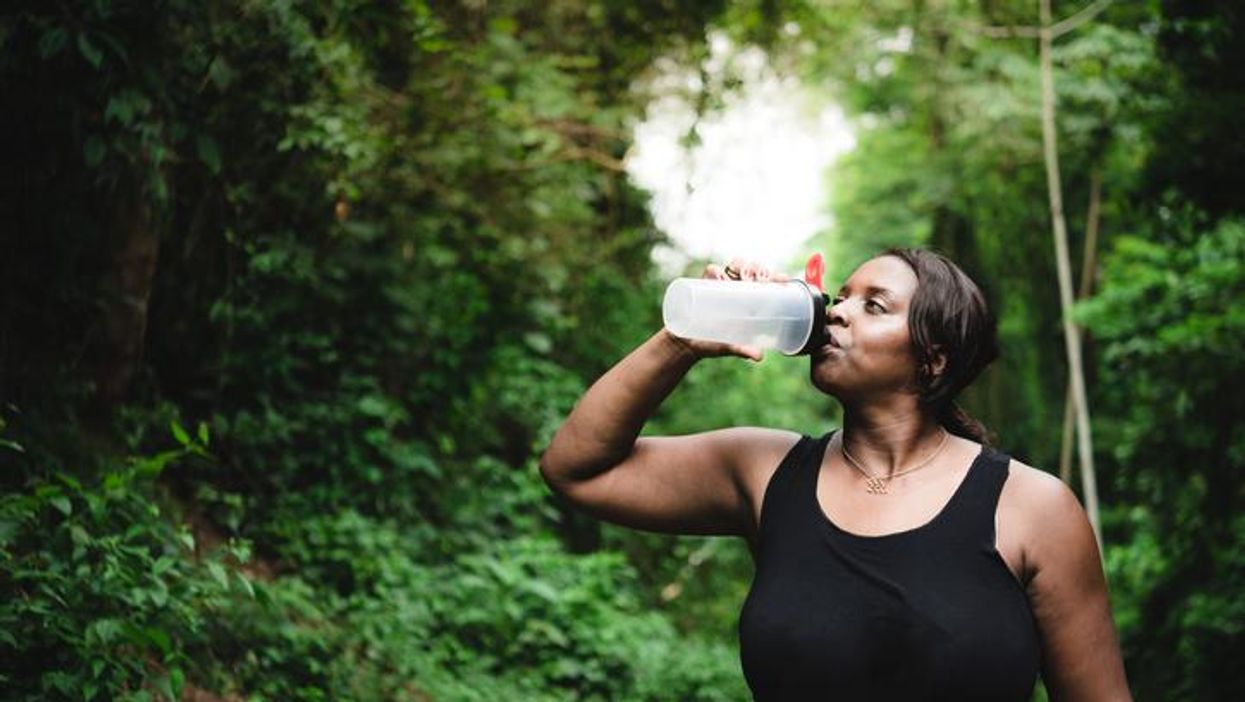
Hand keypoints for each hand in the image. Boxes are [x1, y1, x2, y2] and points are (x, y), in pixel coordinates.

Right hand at [665, 258, 791, 362]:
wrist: (684, 344)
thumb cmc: (711, 346)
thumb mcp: (728, 347)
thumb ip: (743, 350)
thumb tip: (759, 357)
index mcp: (749, 303)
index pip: (767, 283)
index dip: (777, 277)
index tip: (784, 280)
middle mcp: (737, 290)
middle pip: (754, 269)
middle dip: (760, 269)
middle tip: (759, 281)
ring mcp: (721, 285)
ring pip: (736, 265)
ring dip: (743, 265)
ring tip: (743, 278)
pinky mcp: (703, 284)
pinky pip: (711, 271)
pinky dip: (716, 271)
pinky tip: (721, 278)